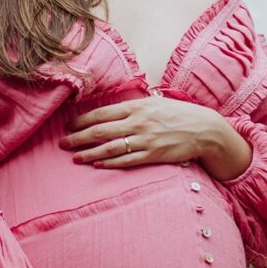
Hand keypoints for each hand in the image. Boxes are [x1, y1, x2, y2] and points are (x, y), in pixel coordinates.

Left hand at [59, 96, 224, 167]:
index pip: (102, 113)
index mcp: (136, 106)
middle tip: (63, 143)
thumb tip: (111, 109)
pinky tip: (98, 165)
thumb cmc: (177, 114)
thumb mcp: (154, 102)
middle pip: (101, 131)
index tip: (68, 126)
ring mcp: (145, 140)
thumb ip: (133, 106)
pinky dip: (110, 163)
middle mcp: (138, 122)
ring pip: (110, 148)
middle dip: (79, 137)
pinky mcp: (153, 155)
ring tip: (75, 157)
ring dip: (90, 153)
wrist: (203, 129)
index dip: (82, 120)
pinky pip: (126, 161)